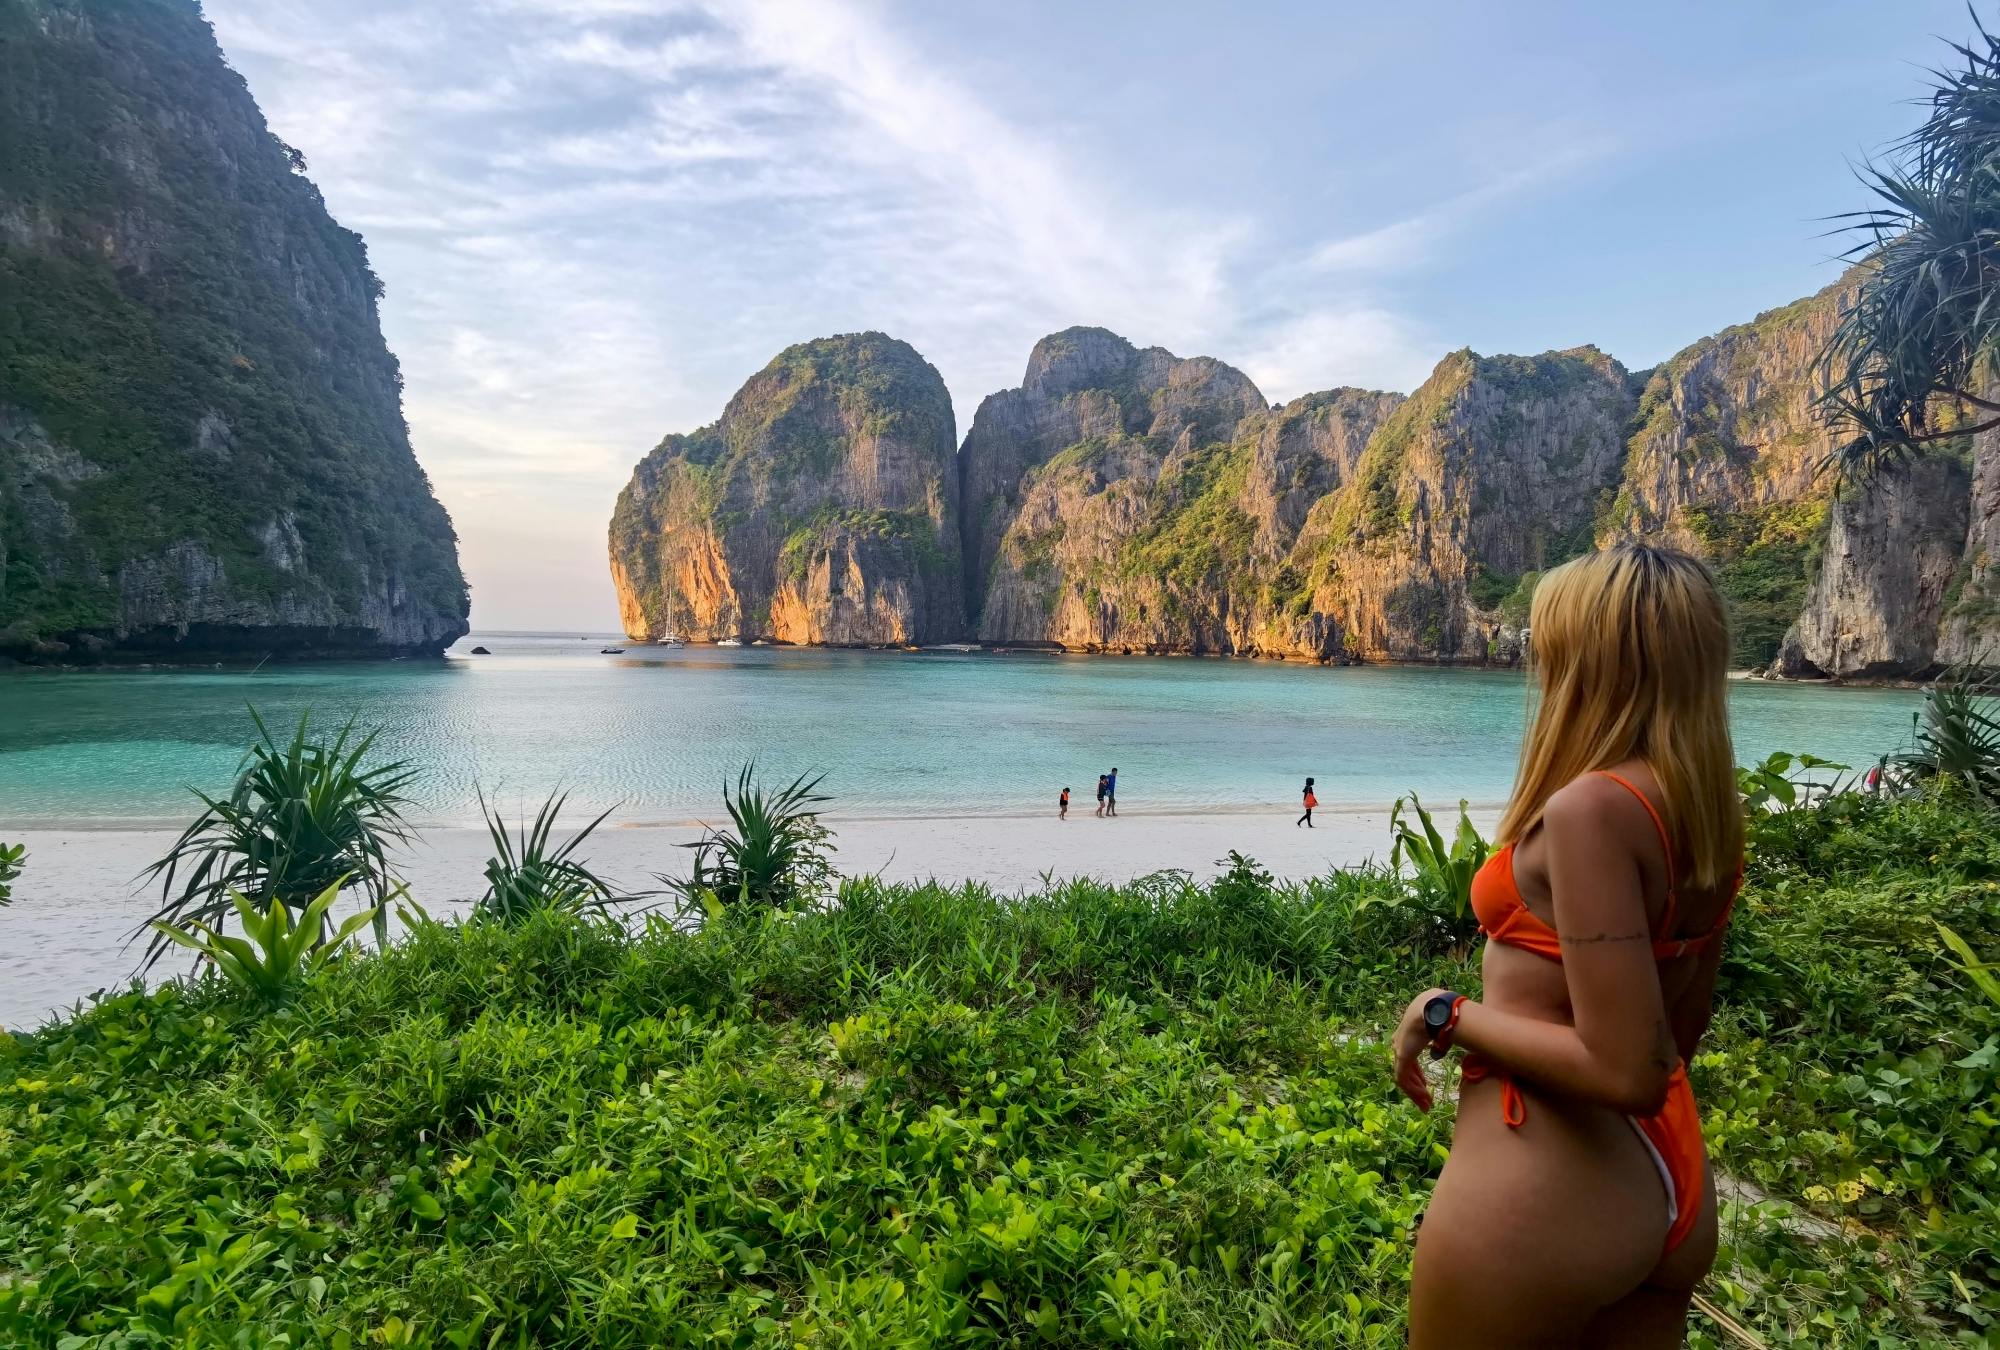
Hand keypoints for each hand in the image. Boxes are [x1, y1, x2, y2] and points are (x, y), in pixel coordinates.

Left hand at [1393, 988, 1449, 1111]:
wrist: (1435, 1008)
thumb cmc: (1442, 1015)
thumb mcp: (1440, 1031)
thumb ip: (1438, 1043)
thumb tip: (1438, 1052)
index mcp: (1409, 1035)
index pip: (1409, 1059)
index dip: (1417, 1073)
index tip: (1425, 1083)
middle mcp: (1400, 1043)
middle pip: (1406, 1070)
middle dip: (1416, 1086)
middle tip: (1425, 1100)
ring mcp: (1400, 1049)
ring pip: (1404, 1078)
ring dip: (1415, 1093)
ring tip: (1426, 1105)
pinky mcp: (1402, 1056)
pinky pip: (1404, 1078)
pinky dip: (1413, 1090)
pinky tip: (1423, 1098)